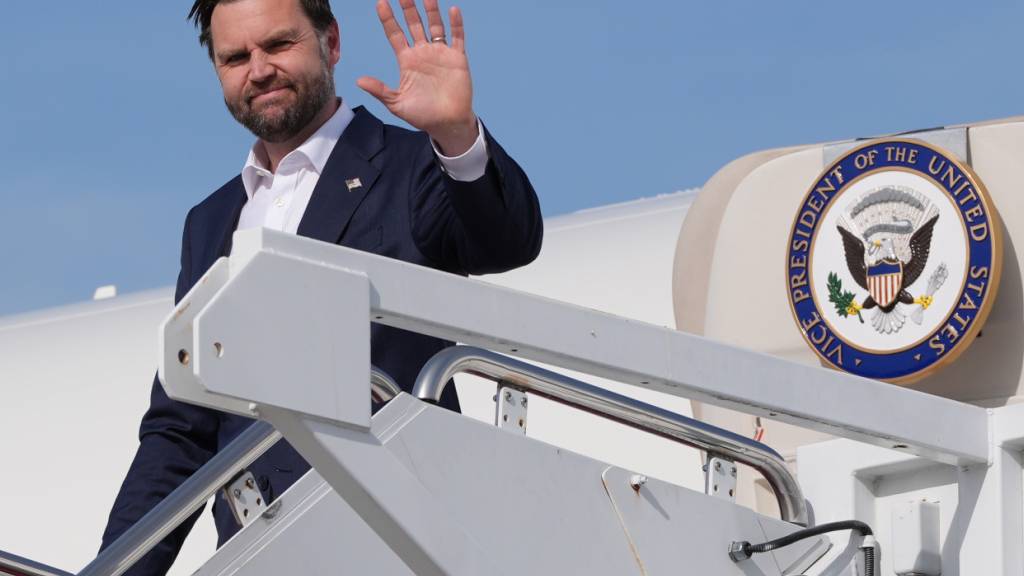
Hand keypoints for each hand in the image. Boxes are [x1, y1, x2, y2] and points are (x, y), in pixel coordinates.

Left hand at [358, 0, 478, 155]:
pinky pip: (457, 37)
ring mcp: (440, 54)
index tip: (381, 3)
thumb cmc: (422, 115)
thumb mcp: (396, 103)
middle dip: (408, 8)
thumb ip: (380, 90)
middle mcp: (423, 53)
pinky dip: (456, 24)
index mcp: (407, 61)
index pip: (395, 35)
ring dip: (431, 10)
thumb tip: (359, 80)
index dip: (388, 19)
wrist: (447, 124)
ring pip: (435, 26)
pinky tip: (452, 10)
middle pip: (414, 24)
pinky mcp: (457, 59)